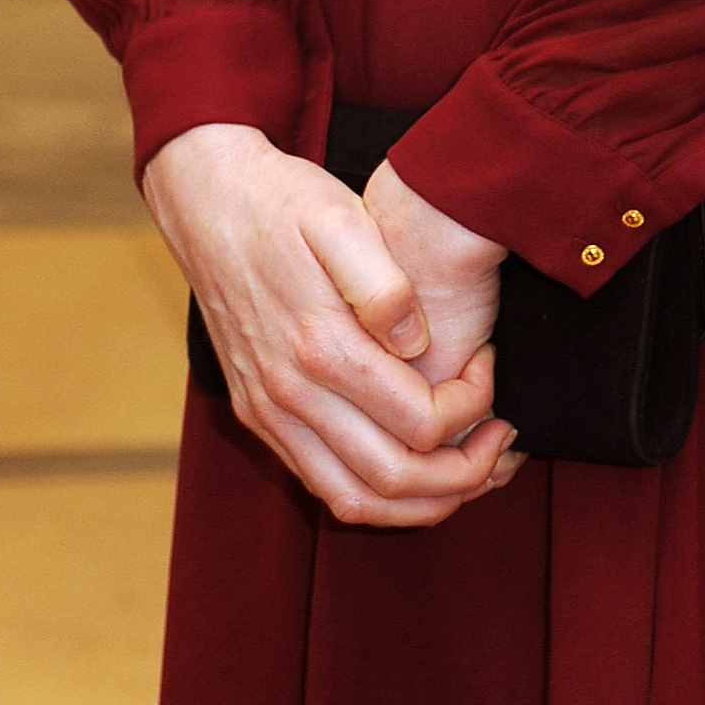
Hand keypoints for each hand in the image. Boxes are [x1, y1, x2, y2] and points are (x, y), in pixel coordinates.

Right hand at [143, 122, 517, 528]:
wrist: (205, 201)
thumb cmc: (281, 202)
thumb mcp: (339, 217)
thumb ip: (383, 285)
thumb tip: (418, 342)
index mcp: (319, 347)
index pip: (419, 423)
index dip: (472, 408)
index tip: (488, 367)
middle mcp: (289, 395)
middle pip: (394, 480)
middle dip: (464, 474)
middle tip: (500, 437)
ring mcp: (269, 412)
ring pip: (355, 501)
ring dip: (423, 502)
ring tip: (470, 468)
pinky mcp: (258, 415)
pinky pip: (322, 485)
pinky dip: (377, 496)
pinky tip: (415, 465)